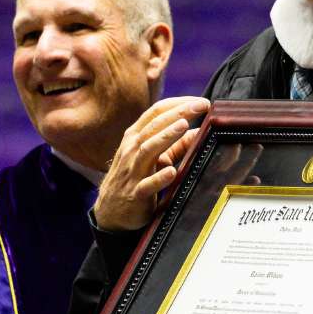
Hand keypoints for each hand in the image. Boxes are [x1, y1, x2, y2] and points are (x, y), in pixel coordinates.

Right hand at [94, 97, 209, 230]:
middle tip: (201, 105)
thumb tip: (200, 131)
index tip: (202, 101)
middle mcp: (132, 149)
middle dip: (178, 113)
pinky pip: (146, 185)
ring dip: (166, 136)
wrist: (110, 212)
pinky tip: (172, 171)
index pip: (156, 112)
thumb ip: (176, 145)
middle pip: (154, 125)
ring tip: (184, 125)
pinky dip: (159, 178)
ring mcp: (132, 171)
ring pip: (148, 149)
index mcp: (136, 137)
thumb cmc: (134, 178)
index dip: (178, 104)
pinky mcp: (135, 194)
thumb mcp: (154, 158)